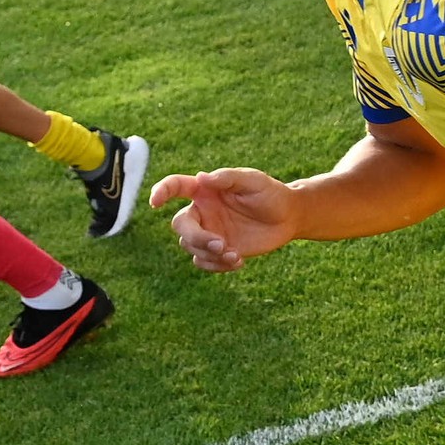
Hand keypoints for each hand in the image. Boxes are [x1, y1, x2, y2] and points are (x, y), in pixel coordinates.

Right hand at [153, 168, 300, 272]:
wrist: (289, 217)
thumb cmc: (271, 193)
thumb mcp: (253, 181)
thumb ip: (228, 178)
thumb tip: (201, 178)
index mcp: (205, 191)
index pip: (175, 186)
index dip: (161, 191)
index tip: (155, 203)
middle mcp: (202, 211)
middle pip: (180, 225)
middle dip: (197, 238)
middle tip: (220, 244)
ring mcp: (208, 232)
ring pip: (190, 246)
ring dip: (209, 254)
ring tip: (235, 255)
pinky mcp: (218, 250)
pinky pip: (203, 262)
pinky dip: (215, 266)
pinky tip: (238, 262)